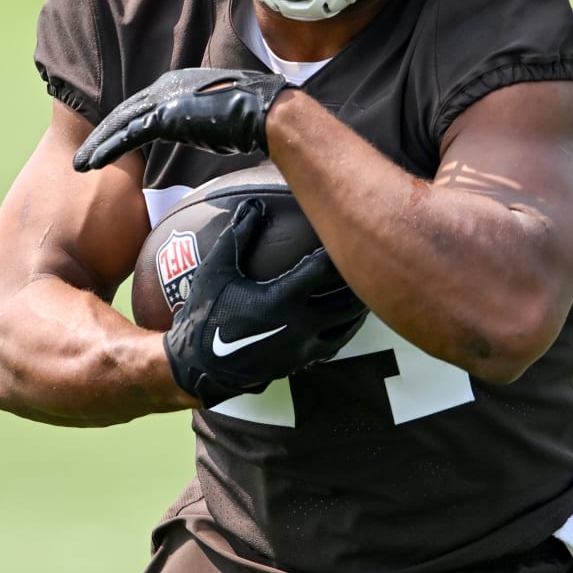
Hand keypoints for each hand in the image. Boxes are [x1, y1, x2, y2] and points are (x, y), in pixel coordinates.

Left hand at [74, 69, 291, 170]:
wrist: (263, 112)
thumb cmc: (251, 118)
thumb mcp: (219, 118)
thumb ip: (202, 123)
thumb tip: (208, 135)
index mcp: (179, 85)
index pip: (142, 106)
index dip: (122, 125)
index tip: (110, 141)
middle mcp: (167, 87)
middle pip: (125, 112)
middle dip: (102, 134)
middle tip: (84, 155)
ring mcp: (165, 99)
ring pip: (120, 123)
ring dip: (98, 145)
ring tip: (80, 164)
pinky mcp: (165, 115)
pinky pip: (128, 134)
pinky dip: (108, 149)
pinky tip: (93, 163)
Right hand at [163, 199, 367, 405]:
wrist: (199, 367)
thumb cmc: (206, 315)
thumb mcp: (217, 271)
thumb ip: (238, 236)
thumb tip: (253, 204)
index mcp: (282, 299)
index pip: (324, 269)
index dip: (339, 248)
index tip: (349, 229)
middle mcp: (300, 325)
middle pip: (347, 299)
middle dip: (362, 279)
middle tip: (372, 258)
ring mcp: (304, 347)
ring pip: (348, 325)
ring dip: (360, 306)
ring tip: (370, 286)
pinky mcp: (302, 361)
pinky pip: (336, 342)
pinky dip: (346, 327)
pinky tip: (349, 316)